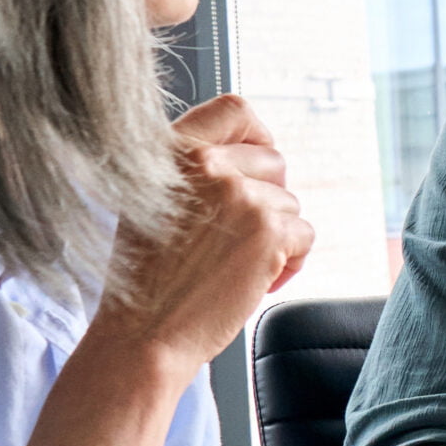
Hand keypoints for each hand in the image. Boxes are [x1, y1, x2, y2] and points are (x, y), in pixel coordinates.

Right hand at [92, 94, 313, 369]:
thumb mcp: (151, 202)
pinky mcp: (267, 230)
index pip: (236, 109)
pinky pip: (303, 236)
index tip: (256, 166)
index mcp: (172, 150)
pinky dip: (288, 263)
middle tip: (240, 239)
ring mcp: (238, 193)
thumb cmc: (147, 280)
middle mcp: (205, 163)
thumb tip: (254, 155)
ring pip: (289, 203)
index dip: (257, 135)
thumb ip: (194, 171)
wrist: (141, 336)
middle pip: (274, 162)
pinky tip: (252, 282)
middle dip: (268, 200)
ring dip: (275, 238)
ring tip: (235, 267)